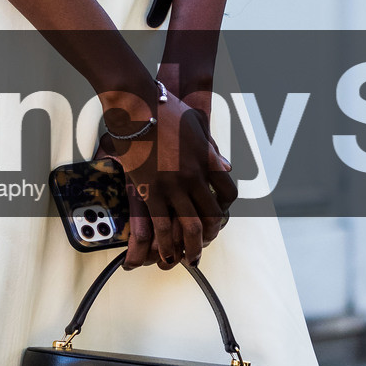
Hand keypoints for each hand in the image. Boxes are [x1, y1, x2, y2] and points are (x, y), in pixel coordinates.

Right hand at [100, 88, 236, 269]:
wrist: (138, 105)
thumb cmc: (165, 108)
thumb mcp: (197, 126)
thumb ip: (211, 149)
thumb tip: (225, 166)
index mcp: (207, 161)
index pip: (227, 193)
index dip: (225, 209)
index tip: (218, 217)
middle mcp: (194, 177)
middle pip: (210, 216)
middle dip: (208, 236)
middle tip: (202, 248)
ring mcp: (173, 185)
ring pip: (188, 226)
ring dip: (189, 247)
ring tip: (187, 260)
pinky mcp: (150, 190)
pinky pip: (161, 224)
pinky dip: (165, 243)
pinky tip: (164, 252)